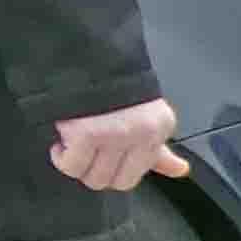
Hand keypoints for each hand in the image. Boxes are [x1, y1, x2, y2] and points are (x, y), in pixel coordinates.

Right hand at [51, 96, 186, 192]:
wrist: (82, 59)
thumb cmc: (110, 88)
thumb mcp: (145, 117)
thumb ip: (158, 149)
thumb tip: (180, 170)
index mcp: (159, 128)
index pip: (135, 175)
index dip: (114, 168)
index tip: (104, 154)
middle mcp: (141, 133)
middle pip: (114, 182)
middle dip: (95, 170)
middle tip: (86, 150)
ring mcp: (114, 134)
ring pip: (92, 178)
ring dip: (77, 164)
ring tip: (74, 142)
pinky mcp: (86, 134)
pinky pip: (71, 166)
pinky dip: (61, 157)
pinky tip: (62, 139)